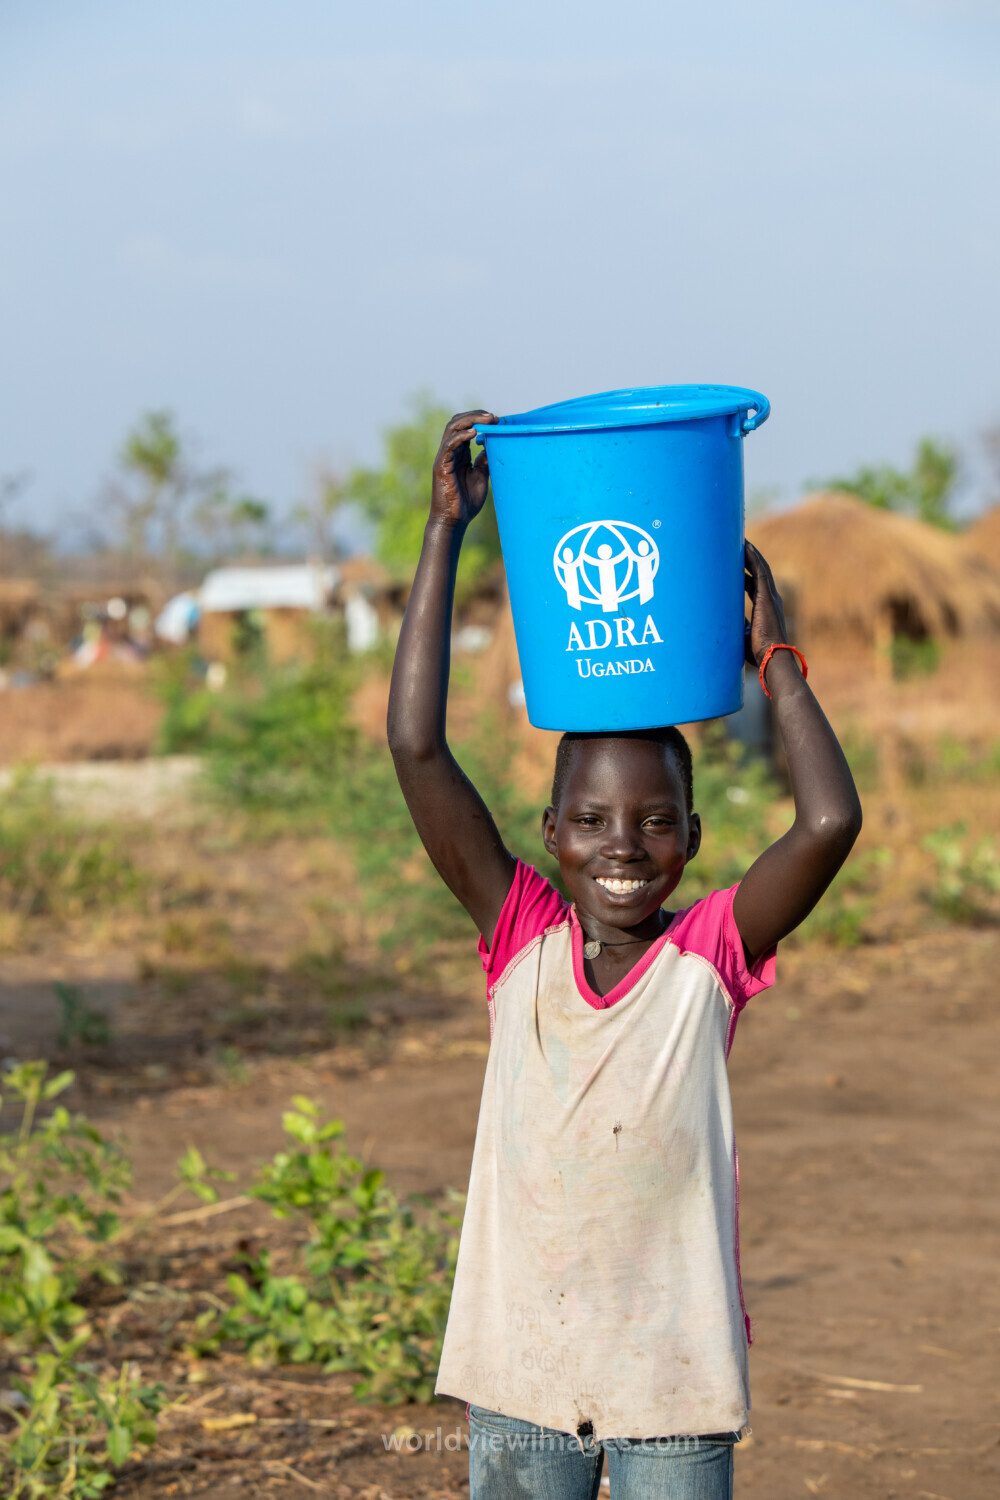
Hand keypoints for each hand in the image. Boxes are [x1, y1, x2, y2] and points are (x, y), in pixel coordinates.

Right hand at [431, 411, 497, 527]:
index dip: (479, 420)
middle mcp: (450, 452)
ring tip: (486, 419)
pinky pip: (449, 445)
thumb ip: (484, 461)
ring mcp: (444, 457)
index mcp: (459, 453)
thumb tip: (493, 445)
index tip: (496, 420)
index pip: (466, 427)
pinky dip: (460, 436)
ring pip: (452, 429)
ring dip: (469, 421)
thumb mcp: (481, 476)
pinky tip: (473, 434)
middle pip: (458, 423)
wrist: (455, 520)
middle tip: (493, 416)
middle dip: (475, 416)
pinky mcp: (441, 465)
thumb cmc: (466, 502)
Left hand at [744, 540, 789, 666]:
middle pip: (758, 571)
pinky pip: (761, 572)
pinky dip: (754, 558)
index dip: (744, 573)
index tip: (734, 565)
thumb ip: (738, 625)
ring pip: (760, 567)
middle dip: (747, 558)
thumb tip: (724, 623)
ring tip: (739, 538)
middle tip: (735, 544)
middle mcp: (770, 598)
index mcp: (765, 607)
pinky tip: (746, 546)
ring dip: (750, 553)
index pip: (754, 584)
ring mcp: (770, 596)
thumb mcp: (743, 635)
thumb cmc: (758, 653)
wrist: (771, 658)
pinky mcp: (767, 597)